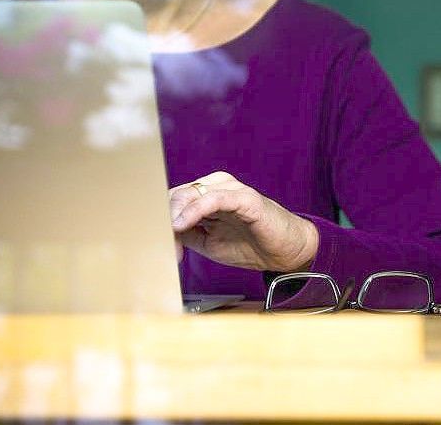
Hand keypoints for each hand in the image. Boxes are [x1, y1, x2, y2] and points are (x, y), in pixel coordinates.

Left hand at [168, 171, 318, 271]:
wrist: (285, 253)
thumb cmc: (250, 245)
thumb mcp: (208, 242)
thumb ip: (186, 234)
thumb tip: (160, 234)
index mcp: (206, 194)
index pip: (172, 199)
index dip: (160, 220)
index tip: (155, 244)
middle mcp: (216, 186)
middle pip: (177, 194)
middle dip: (164, 221)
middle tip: (163, 247)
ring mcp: (231, 189)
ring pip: (190, 193)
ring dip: (174, 217)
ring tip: (170, 237)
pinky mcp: (245, 197)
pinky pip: (213, 199)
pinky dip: (193, 211)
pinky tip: (181, 224)